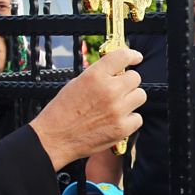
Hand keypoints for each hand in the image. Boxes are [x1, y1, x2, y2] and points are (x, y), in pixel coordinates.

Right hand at [30, 47, 144, 169]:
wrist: (55, 138)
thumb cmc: (62, 111)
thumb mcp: (77, 83)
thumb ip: (98, 75)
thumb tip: (116, 71)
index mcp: (95, 75)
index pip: (123, 57)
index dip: (132, 55)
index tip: (135, 57)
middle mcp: (109, 90)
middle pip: (135, 78)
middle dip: (127, 82)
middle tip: (119, 89)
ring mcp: (118, 110)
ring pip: (140, 96)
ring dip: (131, 99)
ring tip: (117, 106)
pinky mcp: (122, 128)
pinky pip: (137, 117)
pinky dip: (129, 119)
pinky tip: (116, 120)